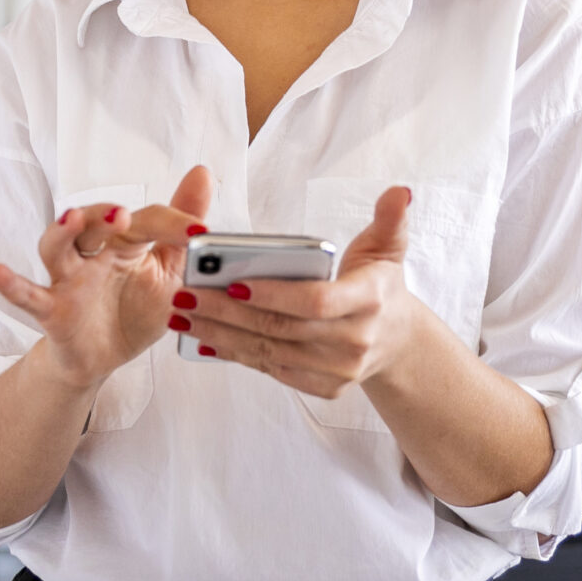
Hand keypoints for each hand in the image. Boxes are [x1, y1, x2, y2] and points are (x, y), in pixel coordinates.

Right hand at [0, 165, 213, 389]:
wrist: (103, 357)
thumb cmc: (133, 309)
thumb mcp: (170, 272)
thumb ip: (182, 229)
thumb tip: (203, 174)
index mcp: (126, 243)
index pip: (146, 222)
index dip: (172, 223)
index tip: (199, 231)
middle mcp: (93, 254)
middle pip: (93, 223)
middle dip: (106, 215)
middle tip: (125, 215)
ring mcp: (68, 279)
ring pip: (56, 247)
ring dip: (63, 232)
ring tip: (71, 219)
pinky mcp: (51, 310)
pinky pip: (28, 295)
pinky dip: (11, 285)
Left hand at [176, 186, 422, 397]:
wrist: (397, 341)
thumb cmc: (380, 285)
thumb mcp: (389, 249)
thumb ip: (390, 219)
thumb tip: (397, 192)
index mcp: (368, 301)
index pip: (314, 301)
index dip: (273, 294)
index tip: (233, 283)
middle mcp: (356, 341)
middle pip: (282, 329)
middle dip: (228, 313)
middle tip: (187, 295)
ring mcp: (340, 370)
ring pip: (270, 353)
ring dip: (222, 335)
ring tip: (184, 315)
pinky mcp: (326, 388)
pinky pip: (273, 371)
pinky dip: (238, 356)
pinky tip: (207, 340)